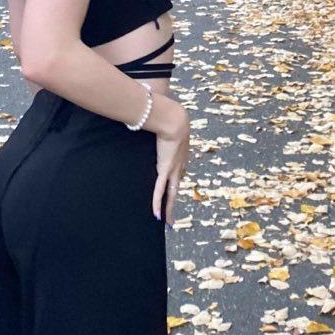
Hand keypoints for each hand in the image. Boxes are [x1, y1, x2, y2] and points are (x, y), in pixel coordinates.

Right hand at [151, 95, 188, 225]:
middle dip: (173, 203)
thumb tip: (154, 112)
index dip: (175, 184)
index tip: (173, 191)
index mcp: (180, 156)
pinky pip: (160, 191)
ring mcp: (172, 170)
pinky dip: (158, 204)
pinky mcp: (164, 170)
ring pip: (171, 195)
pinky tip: (157, 216)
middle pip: (176, 189)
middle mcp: (179, 166)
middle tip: (172, 217)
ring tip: (168, 222)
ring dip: (169, 209)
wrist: (175, 120)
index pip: (177, 174)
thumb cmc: (170, 118)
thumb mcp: (167, 123)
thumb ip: (160, 122)